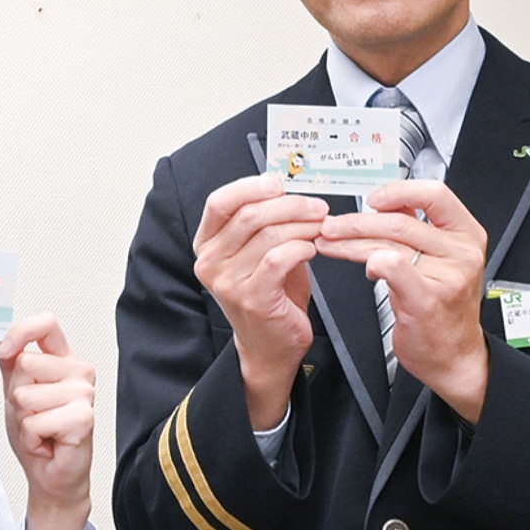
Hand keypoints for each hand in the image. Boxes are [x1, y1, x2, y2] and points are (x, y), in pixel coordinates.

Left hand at [0, 314, 93, 529]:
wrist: (51, 476)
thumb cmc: (38, 435)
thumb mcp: (15, 393)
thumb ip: (11, 363)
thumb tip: (6, 343)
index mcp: (62, 359)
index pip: (46, 324)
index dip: (22, 332)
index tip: (8, 351)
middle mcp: (78, 371)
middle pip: (26, 363)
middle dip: (17, 395)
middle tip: (33, 414)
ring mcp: (84, 393)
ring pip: (26, 395)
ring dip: (24, 420)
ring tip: (42, 429)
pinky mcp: (84, 417)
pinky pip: (36, 421)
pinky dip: (32, 437)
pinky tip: (48, 441)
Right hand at [193, 172, 328, 428]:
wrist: (270, 347)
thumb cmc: (270, 295)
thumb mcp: (260, 252)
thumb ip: (266, 223)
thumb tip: (289, 190)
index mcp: (207, 245)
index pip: (219, 202)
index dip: (249, 186)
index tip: (278, 181)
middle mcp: (210, 262)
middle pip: (249, 214)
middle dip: (290, 205)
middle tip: (318, 207)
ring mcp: (227, 281)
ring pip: (268, 234)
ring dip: (302, 226)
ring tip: (321, 227)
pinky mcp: (251, 298)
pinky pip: (278, 259)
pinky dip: (300, 248)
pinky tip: (312, 250)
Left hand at [315, 180, 488, 420]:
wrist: (453, 354)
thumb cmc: (442, 305)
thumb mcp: (439, 256)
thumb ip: (418, 226)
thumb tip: (386, 201)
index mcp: (466, 233)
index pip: (434, 193)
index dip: (398, 191)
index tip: (371, 199)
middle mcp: (461, 251)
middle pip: (400, 221)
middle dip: (356, 222)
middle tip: (330, 226)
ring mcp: (448, 275)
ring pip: (388, 243)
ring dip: (350, 242)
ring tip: (329, 242)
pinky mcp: (428, 298)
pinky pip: (394, 267)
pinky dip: (372, 261)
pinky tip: (362, 266)